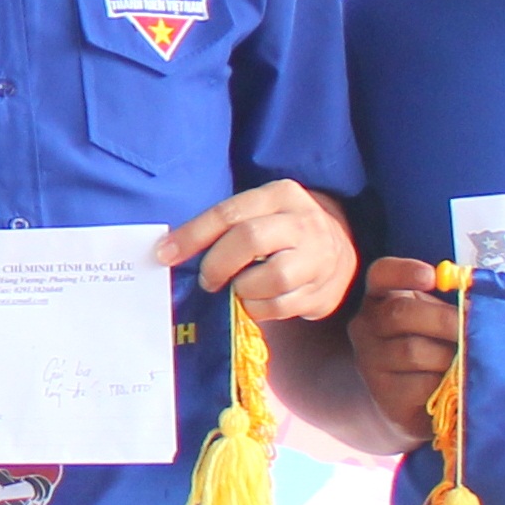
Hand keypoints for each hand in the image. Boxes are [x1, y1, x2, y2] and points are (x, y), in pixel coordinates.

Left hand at [156, 181, 357, 325]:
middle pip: (249, 240)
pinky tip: (256, 302)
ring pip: (271, 278)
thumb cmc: (281, 229)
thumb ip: (225, 226)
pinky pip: (282, 306)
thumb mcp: (260, 211)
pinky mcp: (325, 291)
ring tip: (238, 289)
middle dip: (217, 264)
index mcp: (281, 195)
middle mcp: (304, 222)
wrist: (339, 245)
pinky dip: (258, 309)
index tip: (164, 254)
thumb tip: (170, 251)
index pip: (228, 213)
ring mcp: (320, 257)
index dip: (192, 236)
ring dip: (242, 290)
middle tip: (207, 280)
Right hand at [347, 258, 457, 447]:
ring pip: (412, 351)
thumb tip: (485, 304)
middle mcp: (365, 327)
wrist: (410, 404)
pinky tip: (456, 384)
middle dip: (445, 320)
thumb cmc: (432, 351)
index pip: (381, 275)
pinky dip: (445, 383)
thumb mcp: (436, 322)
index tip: (432, 277)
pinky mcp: (384, 395)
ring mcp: (370, 362)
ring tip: (469, 361)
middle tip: (476, 328)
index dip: (404, 272)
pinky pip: (420, 384)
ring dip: (449, 356)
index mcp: (381, 298)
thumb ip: (451, 307)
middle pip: (400, 313)